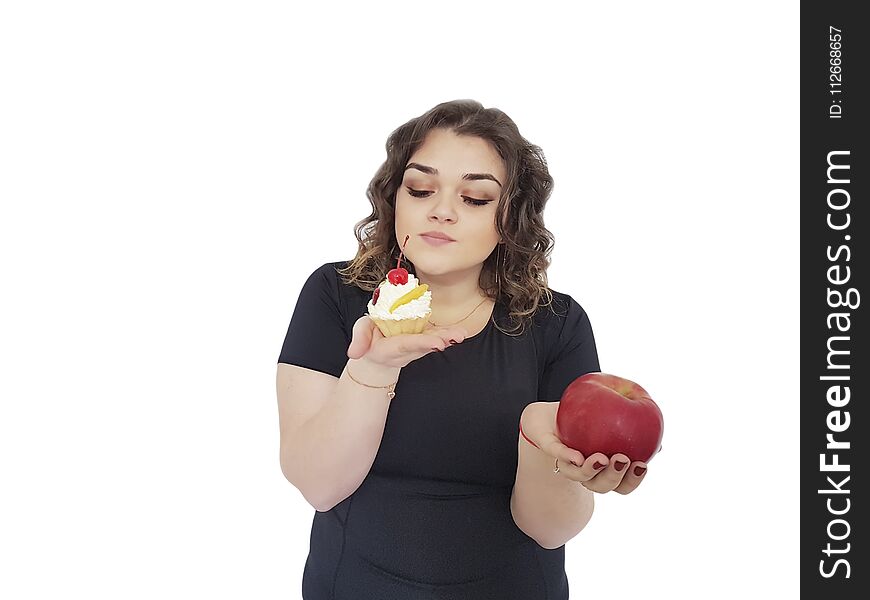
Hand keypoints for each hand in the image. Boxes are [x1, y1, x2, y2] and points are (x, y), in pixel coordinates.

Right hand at [346, 315, 468, 368]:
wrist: (377, 349)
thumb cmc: (370, 338)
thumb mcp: (360, 334)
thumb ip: (359, 341)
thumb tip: (354, 354)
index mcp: (391, 347)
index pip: (408, 343)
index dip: (422, 343)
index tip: (436, 343)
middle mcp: (407, 348)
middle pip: (424, 344)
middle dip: (438, 340)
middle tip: (454, 338)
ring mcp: (417, 344)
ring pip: (433, 340)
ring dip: (447, 337)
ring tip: (461, 334)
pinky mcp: (423, 337)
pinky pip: (436, 335)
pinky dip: (447, 334)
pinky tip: (460, 333)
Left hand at [519, 401, 648, 494]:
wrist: (549, 414)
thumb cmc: (588, 419)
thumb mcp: (615, 421)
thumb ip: (636, 430)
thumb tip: (660, 441)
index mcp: (603, 469)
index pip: (622, 484)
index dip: (633, 480)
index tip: (643, 465)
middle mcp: (585, 471)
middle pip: (602, 486)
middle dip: (614, 476)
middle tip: (622, 459)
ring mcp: (566, 462)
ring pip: (579, 476)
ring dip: (591, 470)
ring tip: (602, 458)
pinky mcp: (549, 447)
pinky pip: (558, 455)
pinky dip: (567, 457)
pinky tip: (577, 456)